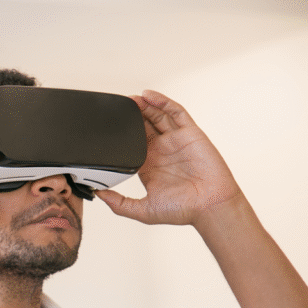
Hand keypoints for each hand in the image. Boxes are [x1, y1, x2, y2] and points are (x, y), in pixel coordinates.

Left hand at [97, 90, 242, 227]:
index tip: (106, 125)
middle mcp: (161, 150)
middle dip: (130, 114)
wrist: (210, 206)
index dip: (119, 132)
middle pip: (142, 125)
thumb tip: (98, 195)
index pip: (130, 142)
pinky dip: (163, 102)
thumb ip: (119, 203)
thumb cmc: (183, 210)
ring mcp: (175, 140)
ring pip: (157, 115)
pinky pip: (176, 112)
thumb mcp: (143, 210)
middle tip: (116, 105)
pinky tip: (149, 96)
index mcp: (148, 165)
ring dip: (144, 105)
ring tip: (130, 98)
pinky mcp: (190, 133)